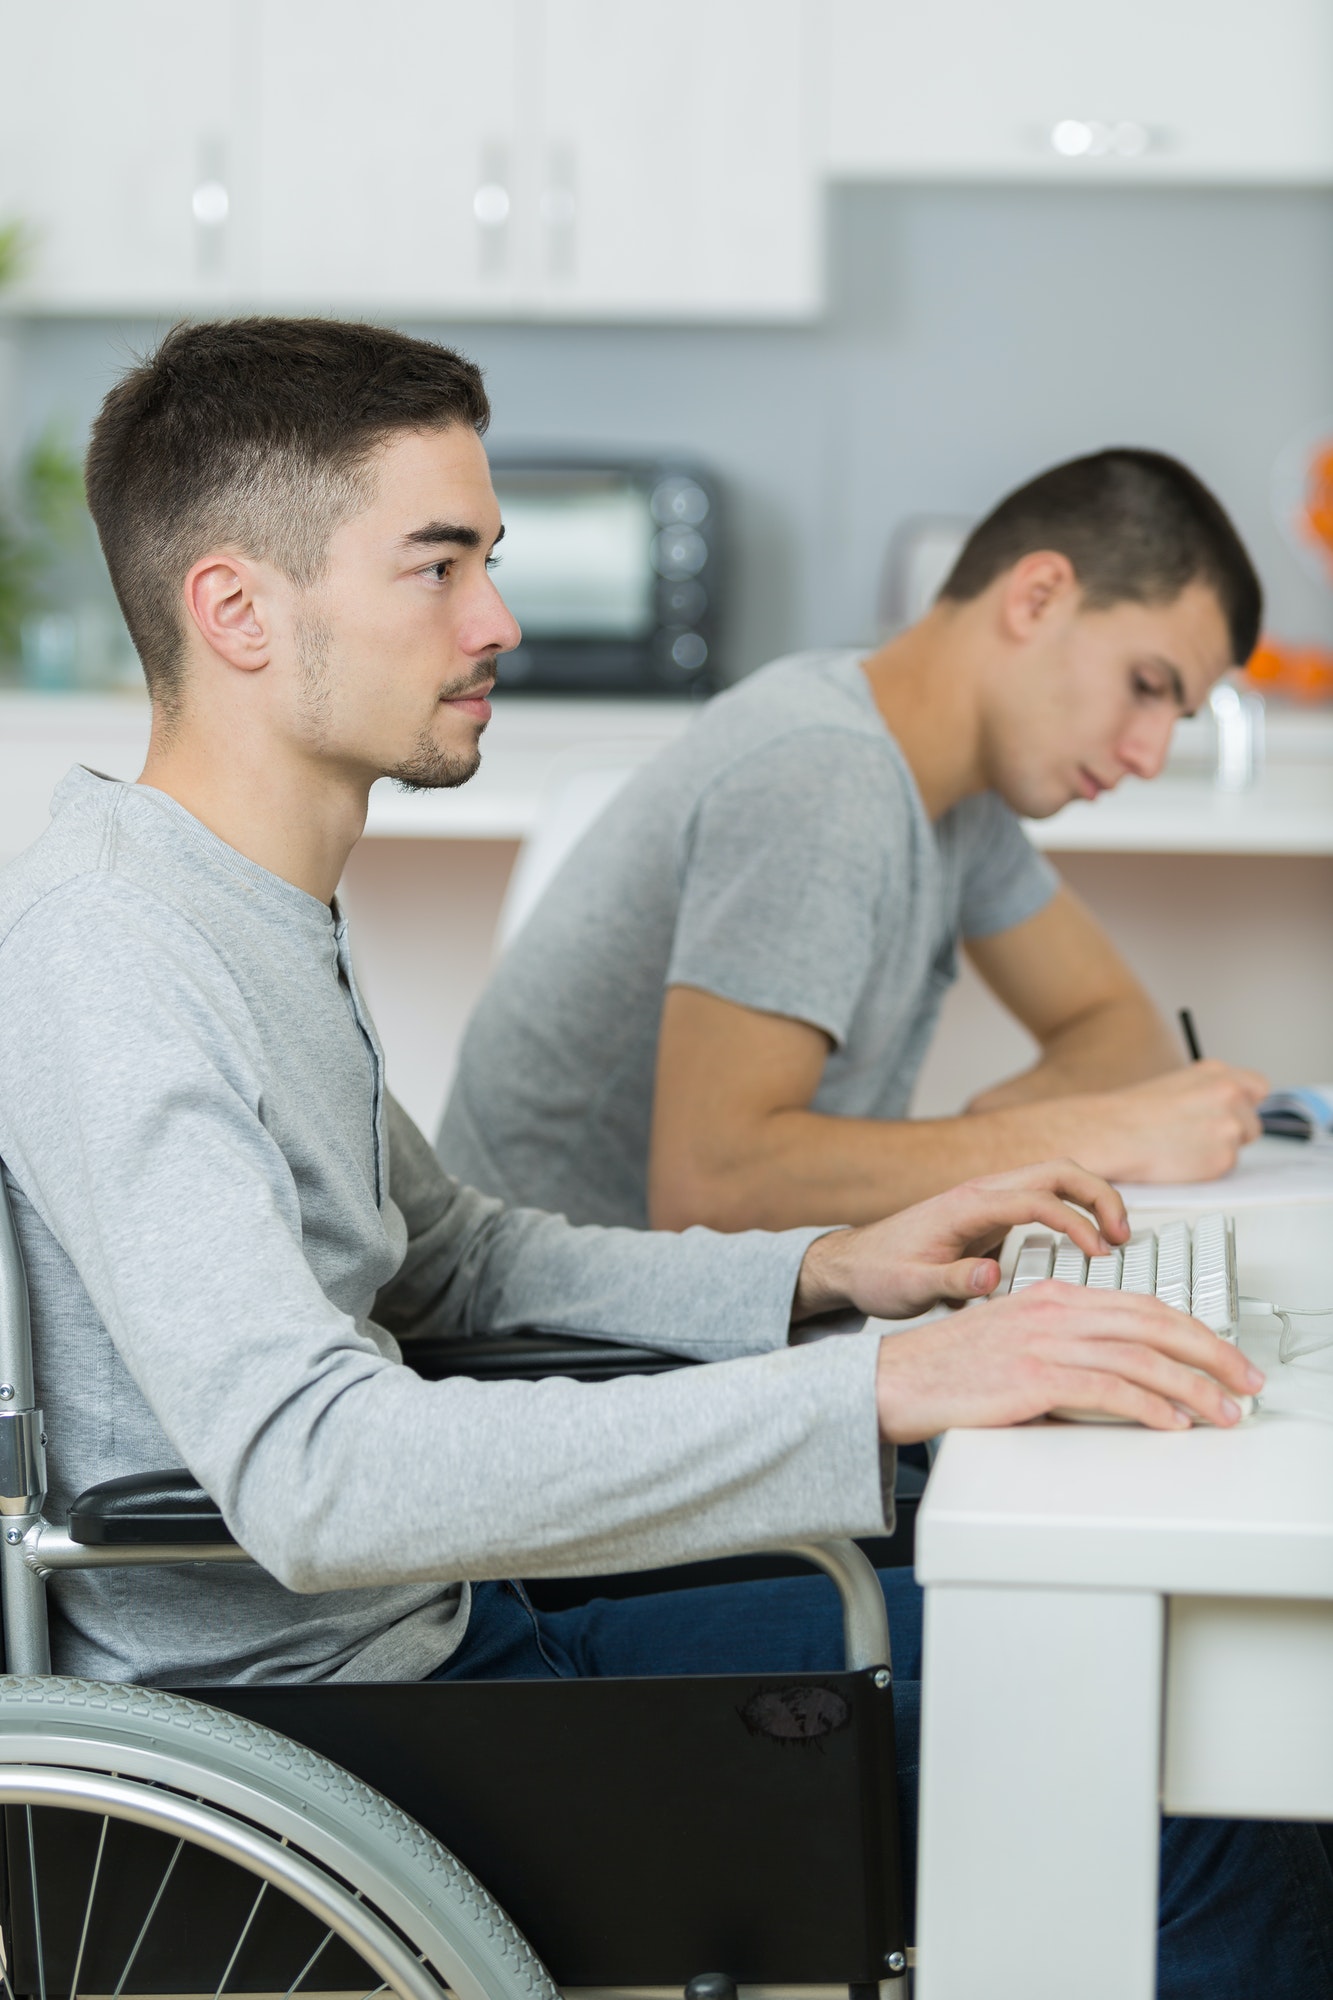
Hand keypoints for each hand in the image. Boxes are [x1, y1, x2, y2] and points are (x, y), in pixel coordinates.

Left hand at [793, 1158, 1129, 1321]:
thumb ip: (950, 1284)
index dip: (1073, 1222)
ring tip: (1117, 1237)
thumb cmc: (877, 1274)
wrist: (851, 1264)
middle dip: (1097, 1195)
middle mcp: (981, 1193)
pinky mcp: (990, 1214)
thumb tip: (992, 1277)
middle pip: (1055, 1171)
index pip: (1035, 1199)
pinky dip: (1074, 1210)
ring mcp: (988, 1200)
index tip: (1096, 1253)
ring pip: (1053, 1179)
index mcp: (965, 1205)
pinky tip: (1087, 1242)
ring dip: (1090, 1199)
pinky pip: (1044, 1199)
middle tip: (1123, 1233)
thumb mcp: (909, 1288)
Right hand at [874, 1284, 1265, 1442]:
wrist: (894, 1379)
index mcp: (1053, 1294)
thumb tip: (1118, 1378)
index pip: (1143, 1304)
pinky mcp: (1032, 1377)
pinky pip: (1107, 1389)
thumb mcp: (1014, 1339)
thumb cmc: (949, 1368)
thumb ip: (1064, 1347)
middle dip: (1212, 1355)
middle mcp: (1054, 1309)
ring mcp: (1044, 1341)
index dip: (1193, 1330)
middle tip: (1245, 1380)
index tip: (1224, 1356)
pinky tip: (1171, 1422)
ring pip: (1141, 1358)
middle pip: (1155, 1324)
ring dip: (1194, 1388)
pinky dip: (1148, 1406)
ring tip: (1223, 1411)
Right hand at [1068, 1061, 1267, 1182]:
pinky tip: (1179, 1160)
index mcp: (1217, 1073)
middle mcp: (1230, 1095)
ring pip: (1239, 1146)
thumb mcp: (1176, 1085)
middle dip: (1231, 1131)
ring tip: (1182, 1147)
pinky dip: (1206, 1168)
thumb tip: (1226, 1108)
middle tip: (1197, 1136)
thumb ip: (1209, 1093)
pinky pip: (1225, 1168)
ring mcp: (1230, 1126)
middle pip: (1252, 1122)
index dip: (1243, 1105)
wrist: (1110, 1134)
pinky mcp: (1224, 1158)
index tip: (1230, 1114)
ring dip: (1218, 1150)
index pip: (1257, 1088)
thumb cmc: (1132, 1113)